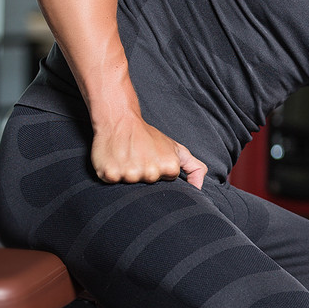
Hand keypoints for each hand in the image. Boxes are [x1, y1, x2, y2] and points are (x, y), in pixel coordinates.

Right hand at [91, 111, 206, 188]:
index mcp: (169, 168)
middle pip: (146, 186)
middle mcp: (151, 173)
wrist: (120, 119)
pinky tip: (114, 160)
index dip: (156, 173)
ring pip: (128, 185)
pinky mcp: (110, 174)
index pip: (163, 183)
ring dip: (125, 174)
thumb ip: (194, 168)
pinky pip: (110, 182)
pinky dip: (110, 173)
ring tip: (126, 158)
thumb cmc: (148, 136)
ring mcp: (131, 175)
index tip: (152, 160)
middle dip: (141, 175)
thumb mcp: (177, 150)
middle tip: (138, 158)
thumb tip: (198, 188)